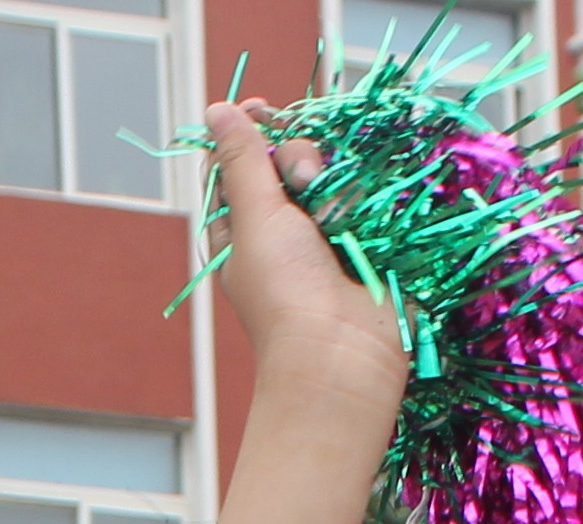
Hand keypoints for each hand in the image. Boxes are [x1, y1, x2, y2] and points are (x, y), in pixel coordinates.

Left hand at [200, 102, 406, 386]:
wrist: (343, 354)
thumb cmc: (285, 294)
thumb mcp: (253, 218)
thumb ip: (241, 160)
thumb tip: (216, 109)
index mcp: (238, 228)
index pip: (236, 161)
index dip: (249, 130)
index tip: (265, 109)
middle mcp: (280, 229)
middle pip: (287, 157)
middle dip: (297, 157)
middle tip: (306, 181)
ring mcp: (325, 235)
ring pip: (331, 172)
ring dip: (334, 184)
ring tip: (336, 217)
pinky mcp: (366, 241)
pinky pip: (365, 195)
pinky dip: (363, 201)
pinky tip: (361, 222)